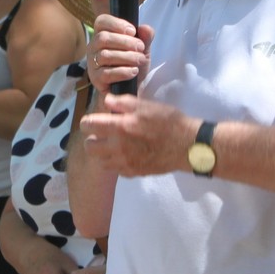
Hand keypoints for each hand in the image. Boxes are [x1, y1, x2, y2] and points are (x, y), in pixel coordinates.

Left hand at [79, 93, 197, 176]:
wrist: (187, 146)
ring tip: (111, 145)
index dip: (87, 121)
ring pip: (100, 160)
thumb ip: (123, 103)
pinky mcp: (133, 172)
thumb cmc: (169, 122)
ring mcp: (125, 162)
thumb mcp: (146, 105)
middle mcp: (118, 147)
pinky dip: (115, 162)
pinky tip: (124, 155)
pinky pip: (115, 169)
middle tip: (101, 134)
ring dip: (101, 152)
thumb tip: (107, 101)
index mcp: (120, 127)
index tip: (92, 120)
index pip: (89, 125)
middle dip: (91, 138)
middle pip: (89, 146)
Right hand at [86, 14, 153, 91]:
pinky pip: (106, 73)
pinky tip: (133, 71)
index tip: (133, 31)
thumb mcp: (143, 49)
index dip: (116, 23)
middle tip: (140, 48)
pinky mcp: (96, 79)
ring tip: (140, 60)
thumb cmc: (134, 64)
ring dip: (127, 57)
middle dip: (125, 42)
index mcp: (103, 34)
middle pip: (103, 38)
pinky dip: (123, 71)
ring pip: (105, 55)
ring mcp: (92, 63)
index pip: (101, 21)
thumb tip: (146, 28)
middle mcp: (94, 47)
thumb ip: (145, 37)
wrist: (133, 87)